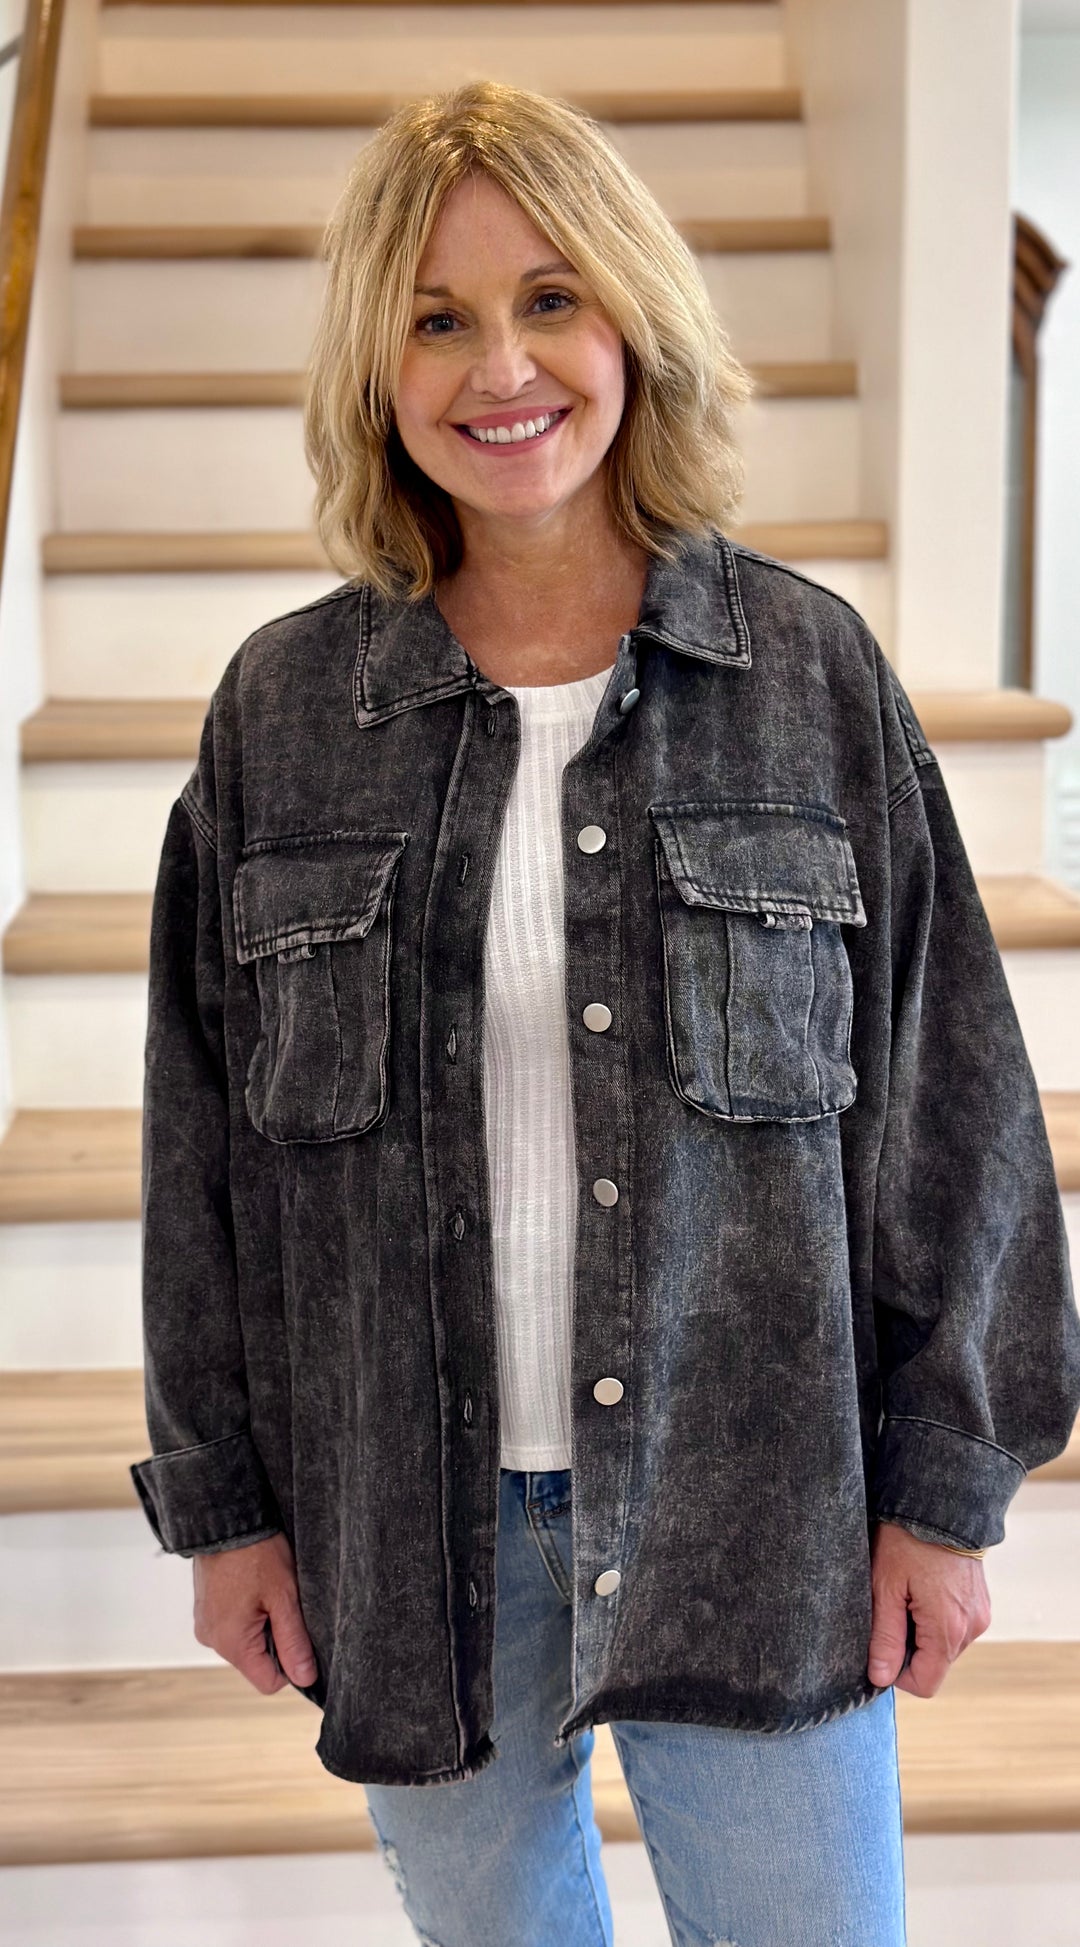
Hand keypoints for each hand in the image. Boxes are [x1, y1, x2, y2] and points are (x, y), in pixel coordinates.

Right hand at [193, 1531, 316, 1694]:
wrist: (225, 1518)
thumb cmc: (256, 1553)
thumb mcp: (284, 1597)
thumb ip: (294, 1641)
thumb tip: (305, 1678)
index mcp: (231, 1643)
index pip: (268, 1682)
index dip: (290, 1665)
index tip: (298, 1633)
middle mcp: (212, 1639)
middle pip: (256, 1662)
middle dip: (275, 1638)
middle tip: (282, 1603)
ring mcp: (205, 1624)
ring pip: (246, 1642)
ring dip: (262, 1624)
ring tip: (266, 1591)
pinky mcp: (204, 1610)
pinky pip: (232, 1625)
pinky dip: (247, 1613)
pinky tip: (253, 1587)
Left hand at [867, 1520, 991, 1697]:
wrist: (941, 1501)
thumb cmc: (907, 1540)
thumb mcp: (885, 1587)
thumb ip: (884, 1637)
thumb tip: (880, 1678)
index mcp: (948, 1629)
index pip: (926, 1683)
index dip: (898, 1674)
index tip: (881, 1644)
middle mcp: (972, 1627)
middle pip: (935, 1664)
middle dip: (909, 1648)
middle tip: (890, 1608)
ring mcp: (980, 1614)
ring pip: (944, 1645)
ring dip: (922, 1631)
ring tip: (906, 1593)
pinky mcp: (981, 1602)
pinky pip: (955, 1626)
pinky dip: (936, 1618)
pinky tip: (922, 1588)